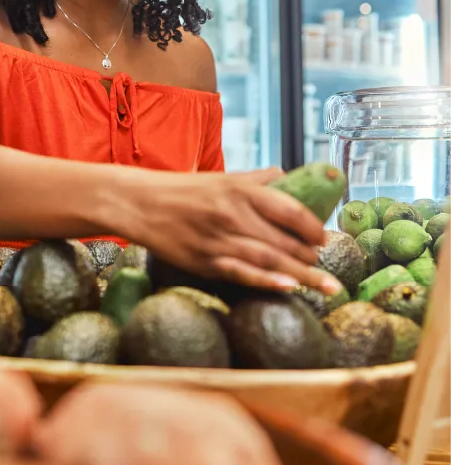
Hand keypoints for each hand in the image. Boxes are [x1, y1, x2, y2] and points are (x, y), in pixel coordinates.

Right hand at [131, 167, 340, 293]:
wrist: (140, 203)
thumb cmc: (184, 190)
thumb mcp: (222, 177)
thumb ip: (257, 179)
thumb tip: (288, 177)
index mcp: (240, 190)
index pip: (290, 209)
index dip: (314, 226)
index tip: (324, 237)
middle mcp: (232, 213)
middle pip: (284, 240)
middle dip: (311, 255)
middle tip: (324, 262)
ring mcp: (218, 239)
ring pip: (269, 259)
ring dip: (301, 273)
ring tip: (324, 283)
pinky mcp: (204, 261)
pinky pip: (241, 273)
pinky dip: (267, 281)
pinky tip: (289, 287)